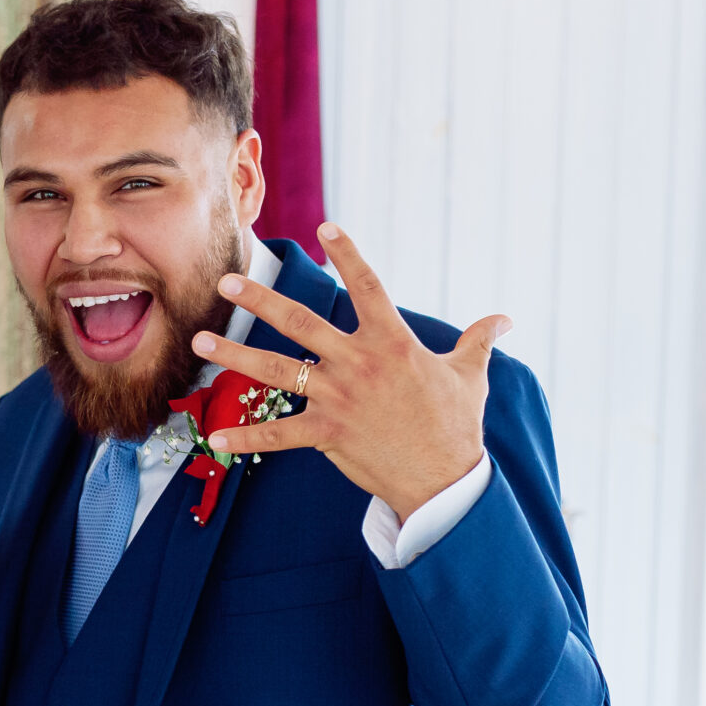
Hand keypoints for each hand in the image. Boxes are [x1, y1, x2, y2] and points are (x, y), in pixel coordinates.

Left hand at [190, 223, 506, 522]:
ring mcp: (339, 398)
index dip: (347, 253)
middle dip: (260, 300)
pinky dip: (246, 436)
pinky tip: (214, 435)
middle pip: (301, 322)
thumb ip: (480, 339)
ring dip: (234, 355)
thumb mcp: (471, 374)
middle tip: (227, 281)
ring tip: (198, 339)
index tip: (324, 226)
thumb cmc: (456, 424)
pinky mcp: (327, 434)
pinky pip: (279, 435)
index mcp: (393, 341)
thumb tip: (506, 319)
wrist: (445, 479)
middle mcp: (360, 363)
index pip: (368, 285)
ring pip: (277, 370)